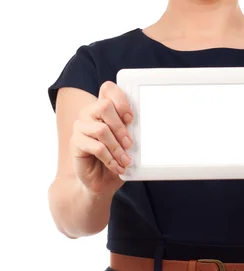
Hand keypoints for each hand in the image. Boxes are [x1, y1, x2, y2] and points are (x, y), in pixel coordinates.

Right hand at [70, 81, 133, 196]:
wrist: (102, 181)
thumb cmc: (116, 157)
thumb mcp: (126, 141)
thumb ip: (130, 129)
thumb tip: (141, 126)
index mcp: (103, 107)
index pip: (108, 89)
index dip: (121, 99)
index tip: (131, 118)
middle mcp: (89, 113)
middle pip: (105, 106)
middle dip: (121, 127)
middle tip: (130, 143)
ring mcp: (80, 127)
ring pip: (102, 129)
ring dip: (117, 147)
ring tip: (125, 160)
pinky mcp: (76, 143)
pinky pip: (96, 147)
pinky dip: (110, 158)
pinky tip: (117, 166)